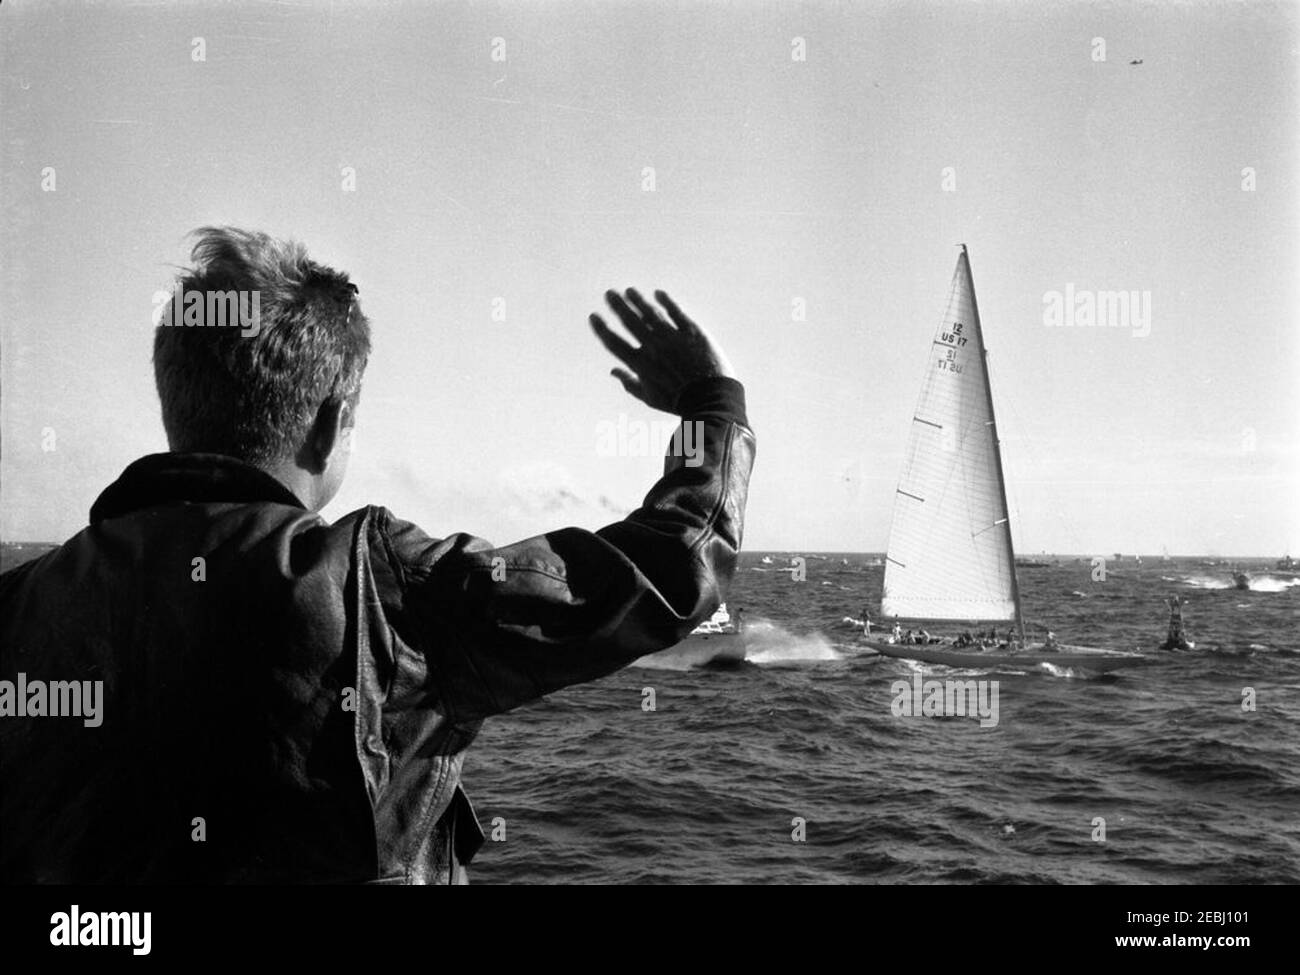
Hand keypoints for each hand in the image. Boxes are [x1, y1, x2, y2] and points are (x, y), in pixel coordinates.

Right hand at [589, 289, 734, 412]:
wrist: (710, 398)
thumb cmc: (678, 402)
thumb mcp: (649, 398)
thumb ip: (629, 383)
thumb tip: (612, 372)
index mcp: (639, 364)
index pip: (614, 342)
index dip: (601, 328)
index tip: (593, 316)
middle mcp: (653, 346)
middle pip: (630, 321)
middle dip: (617, 305)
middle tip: (609, 293)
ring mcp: (672, 337)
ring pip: (650, 313)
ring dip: (638, 300)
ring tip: (629, 291)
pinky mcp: (691, 331)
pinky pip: (676, 311)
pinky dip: (666, 301)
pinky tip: (658, 293)